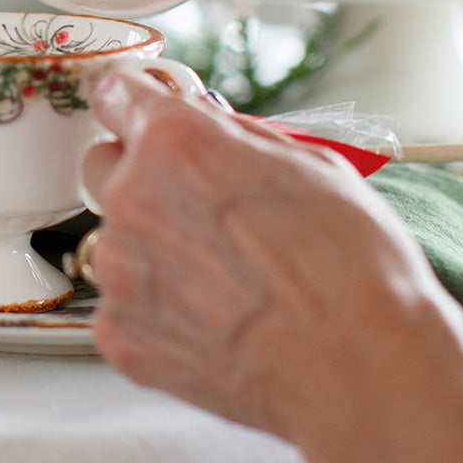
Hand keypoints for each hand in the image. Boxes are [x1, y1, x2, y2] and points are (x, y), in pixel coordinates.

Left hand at [80, 72, 462, 451]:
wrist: (359, 369)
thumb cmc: (350, 265)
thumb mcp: (308, 162)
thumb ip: (235, 136)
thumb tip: (207, 123)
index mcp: (174, 142)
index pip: (116, 93)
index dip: (136, 103)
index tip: (145, 114)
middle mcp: (132, 198)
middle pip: (103, 165)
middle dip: (140, 174)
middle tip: (196, 204)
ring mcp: (119, 271)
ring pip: (113, 238)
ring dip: (149, 246)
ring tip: (219, 277)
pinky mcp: (119, 334)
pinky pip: (122, 303)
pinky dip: (155, 308)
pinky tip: (213, 320)